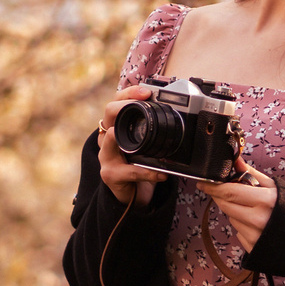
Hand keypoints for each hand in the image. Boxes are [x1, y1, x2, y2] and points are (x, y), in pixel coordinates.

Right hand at [95, 88, 166, 205]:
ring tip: (143, 140)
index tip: (147, 92)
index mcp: (117, 126)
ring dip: (128, 138)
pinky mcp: (110, 174)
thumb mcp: (146, 145)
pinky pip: (129, 171)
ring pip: (112, 140)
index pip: (118, 102)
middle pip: (108, 113)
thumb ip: (154, 131)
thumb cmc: (139, 164)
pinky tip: (161, 174)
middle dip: (124, 106)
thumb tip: (179, 114)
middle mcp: (107, 137)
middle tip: (142, 105)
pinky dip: (147, 173)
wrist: (132, 193)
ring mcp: (106, 156)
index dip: (130, 93)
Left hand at [195, 164, 276, 254]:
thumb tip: (235, 160)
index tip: (202, 182)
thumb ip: (251, 174)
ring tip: (254, 209)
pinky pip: (238, 232)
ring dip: (236, 211)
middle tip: (230, 191)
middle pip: (225, 205)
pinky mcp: (252, 248)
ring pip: (231, 218)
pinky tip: (257, 223)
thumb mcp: (276, 186)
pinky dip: (243, 225)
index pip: (229, 192)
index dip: (212, 186)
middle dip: (223, 197)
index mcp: (264, 201)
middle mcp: (257, 220)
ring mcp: (254, 236)